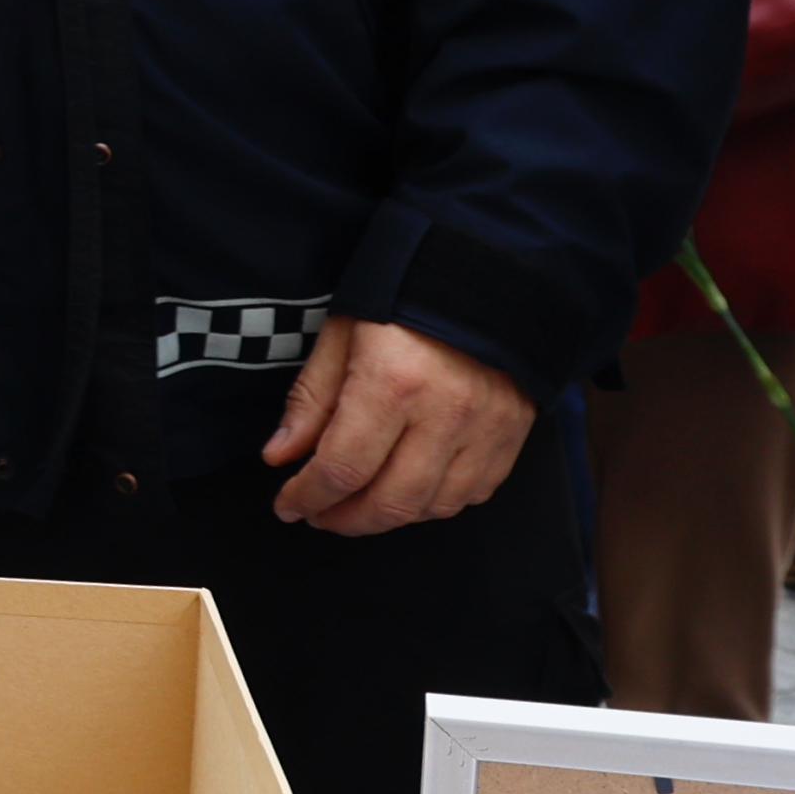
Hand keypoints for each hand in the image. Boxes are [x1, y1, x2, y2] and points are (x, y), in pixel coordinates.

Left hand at [263, 316, 536, 533]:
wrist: (485, 275)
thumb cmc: (402, 298)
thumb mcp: (341, 336)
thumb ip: (310, 401)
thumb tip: (279, 457)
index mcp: (392, 383)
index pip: (342, 468)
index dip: (308, 496)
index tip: (286, 506)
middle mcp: (445, 414)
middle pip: (390, 500)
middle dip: (345, 519)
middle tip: (318, 514)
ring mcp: (487, 428)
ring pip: (434, 506)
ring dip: (389, 516)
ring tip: (357, 506)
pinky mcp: (514, 434)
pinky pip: (474, 493)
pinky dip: (435, 503)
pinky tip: (408, 491)